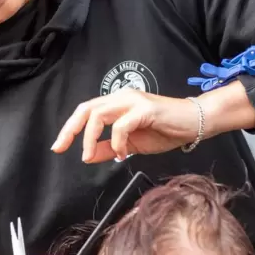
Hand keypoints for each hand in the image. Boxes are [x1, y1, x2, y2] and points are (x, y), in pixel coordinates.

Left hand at [51, 89, 199, 162]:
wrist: (195, 122)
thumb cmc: (165, 130)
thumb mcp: (132, 144)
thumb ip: (111, 148)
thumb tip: (88, 156)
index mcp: (116, 104)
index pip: (86, 112)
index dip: (69, 128)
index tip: (58, 147)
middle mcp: (121, 98)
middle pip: (86, 108)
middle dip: (70, 129)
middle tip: (61, 148)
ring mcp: (133, 101)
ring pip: (99, 114)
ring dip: (90, 137)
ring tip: (89, 155)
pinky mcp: (145, 109)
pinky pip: (122, 124)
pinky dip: (117, 141)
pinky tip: (122, 154)